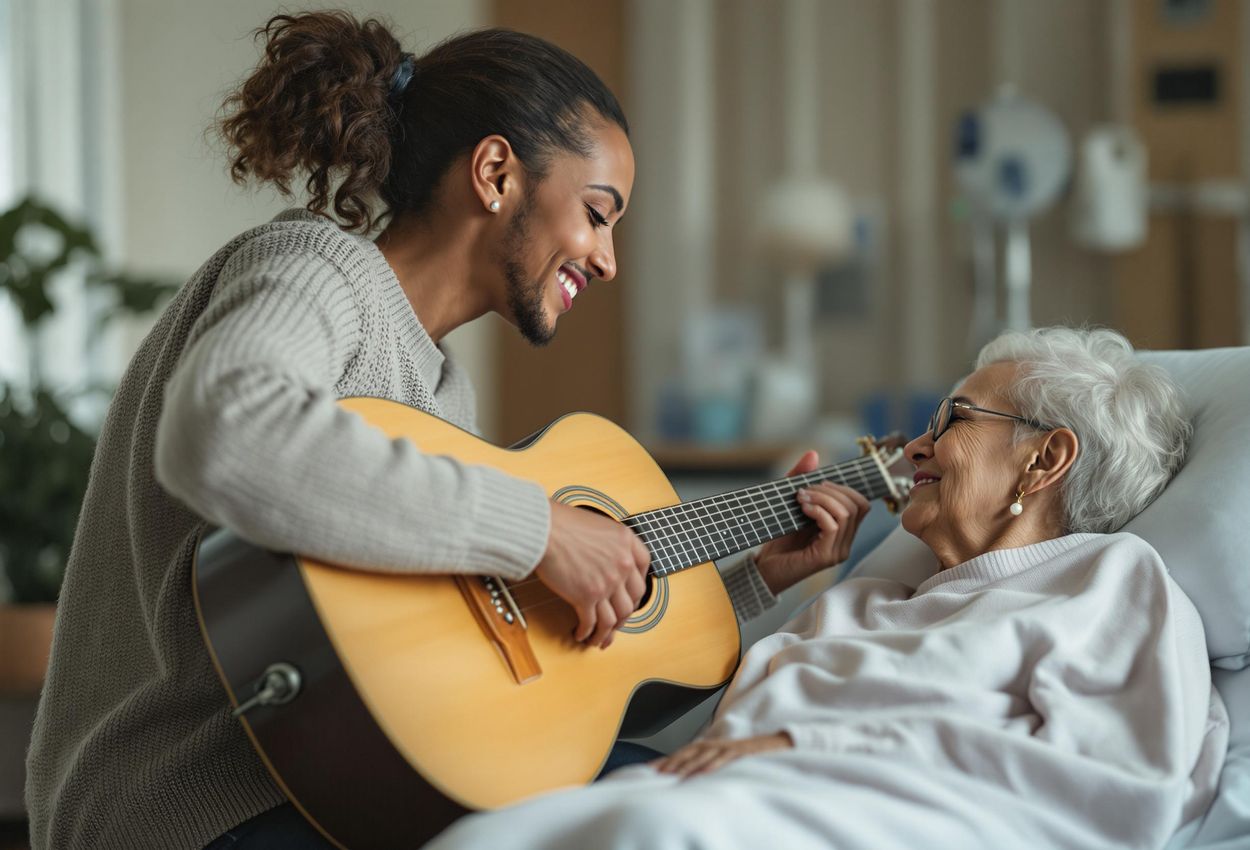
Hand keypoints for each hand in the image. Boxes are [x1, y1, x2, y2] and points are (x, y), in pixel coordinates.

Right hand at [534, 501, 650, 648]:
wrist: (544, 529)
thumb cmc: (562, 523)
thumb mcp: (599, 525)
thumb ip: (610, 543)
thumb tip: (606, 560)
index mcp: (627, 542)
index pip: (644, 570)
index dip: (637, 588)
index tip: (630, 596)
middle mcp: (621, 564)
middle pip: (631, 600)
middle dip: (624, 617)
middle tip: (616, 623)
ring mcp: (606, 582)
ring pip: (614, 619)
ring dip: (607, 633)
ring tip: (599, 638)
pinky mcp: (586, 596)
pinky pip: (592, 623)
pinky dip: (588, 633)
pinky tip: (580, 634)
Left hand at [652, 733, 792, 777]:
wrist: (775, 744)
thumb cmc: (747, 756)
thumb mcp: (723, 760)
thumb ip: (706, 765)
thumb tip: (686, 778)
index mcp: (709, 746)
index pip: (682, 753)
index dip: (666, 761)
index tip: (650, 771)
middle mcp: (715, 744)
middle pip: (688, 752)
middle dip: (672, 763)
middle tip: (658, 774)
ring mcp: (727, 747)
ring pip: (703, 755)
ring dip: (688, 765)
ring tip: (675, 776)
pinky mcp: (741, 751)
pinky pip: (725, 758)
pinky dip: (713, 764)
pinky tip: (704, 772)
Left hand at [754, 450, 870, 594]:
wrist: (762, 569)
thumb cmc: (778, 538)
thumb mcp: (790, 504)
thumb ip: (802, 480)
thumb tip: (814, 454)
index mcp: (842, 532)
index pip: (861, 504)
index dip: (844, 488)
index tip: (819, 484)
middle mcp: (844, 543)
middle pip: (857, 505)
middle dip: (832, 490)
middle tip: (806, 490)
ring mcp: (837, 551)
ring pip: (846, 514)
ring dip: (823, 498)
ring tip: (801, 497)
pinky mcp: (824, 557)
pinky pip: (833, 526)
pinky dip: (818, 511)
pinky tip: (802, 509)